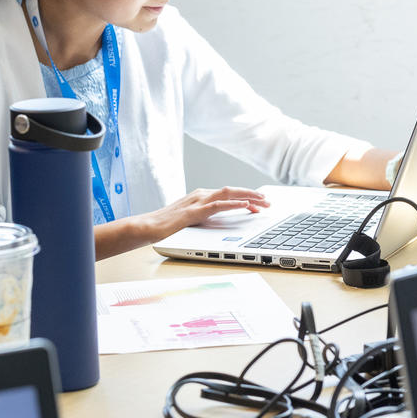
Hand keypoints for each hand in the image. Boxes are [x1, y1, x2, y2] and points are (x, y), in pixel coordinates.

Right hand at [139, 187, 270, 242]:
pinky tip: (245, 206)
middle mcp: (200, 195)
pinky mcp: (193, 212)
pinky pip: (217, 206)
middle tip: (269, 202)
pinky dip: (233, 204)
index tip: (261, 203)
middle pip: (232, 190)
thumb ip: (203, 216)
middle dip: (253, 195)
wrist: (147, 227)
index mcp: (200, 196)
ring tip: (263, 202)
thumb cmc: (165, 226)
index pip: (228, 193)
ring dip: (248, 197)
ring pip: (228, 194)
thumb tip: (218, 220)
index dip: (247, 196)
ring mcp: (197, 202)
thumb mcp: (190, 219)